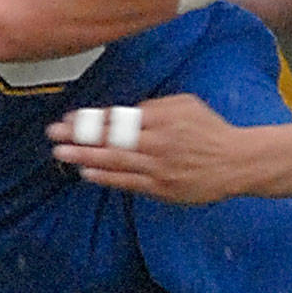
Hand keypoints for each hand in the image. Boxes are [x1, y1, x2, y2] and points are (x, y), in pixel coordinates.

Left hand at [49, 93, 242, 203]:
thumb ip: (155, 107)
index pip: (119, 117)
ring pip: (116, 161)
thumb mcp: (186, 105)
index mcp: (163, 118)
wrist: (237, 162)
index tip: (69, 119)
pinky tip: (87, 173)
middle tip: (54, 134)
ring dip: (86, 157)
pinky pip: (129, 182)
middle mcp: (159, 142)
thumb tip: (125, 113)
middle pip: (112, 138)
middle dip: (79, 136)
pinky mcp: (163, 188)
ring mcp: (160, 167)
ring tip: (61, 154)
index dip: (91, 119)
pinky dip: (107, 177)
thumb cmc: (210, 130)